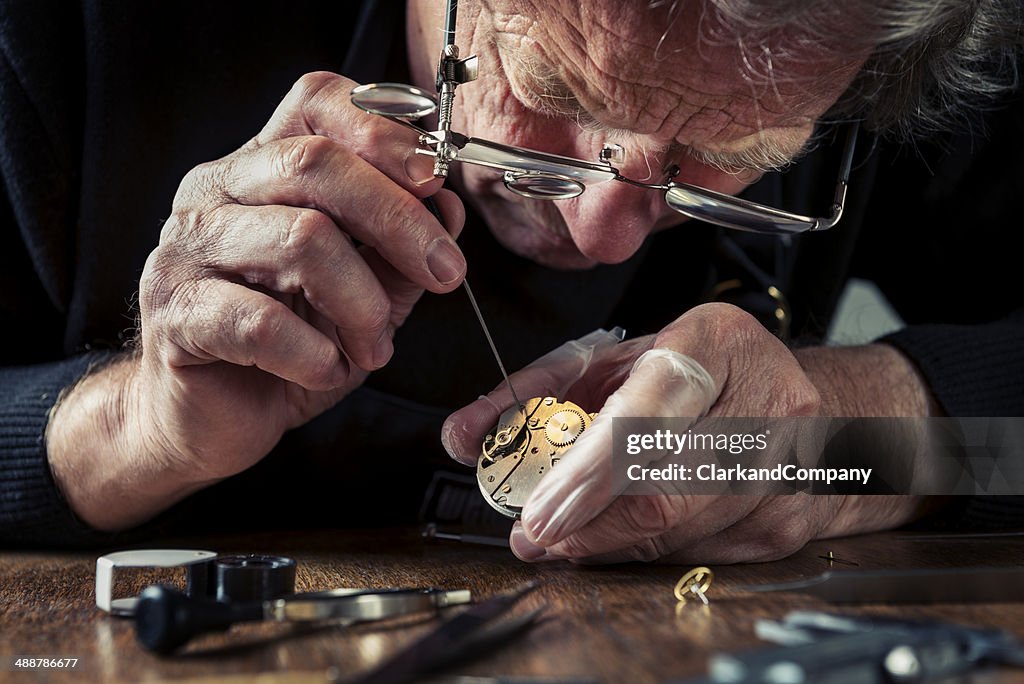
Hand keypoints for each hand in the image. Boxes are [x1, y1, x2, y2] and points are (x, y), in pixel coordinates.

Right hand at [48, 72, 464, 529]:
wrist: (207, 420)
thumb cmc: (285, 349)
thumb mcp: (363, 294)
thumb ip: (400, 250)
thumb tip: (449, 208)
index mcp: (261, 170)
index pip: (317, 102)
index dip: (383, 130)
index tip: (436, 180)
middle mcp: (215, 192)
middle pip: (316, 164)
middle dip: (399, 220)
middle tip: (444, 272)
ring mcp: (187, 249)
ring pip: (301, 238)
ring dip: (363, 302)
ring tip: (374, 347)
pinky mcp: (175, 314)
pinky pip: (262, 322)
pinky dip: (315, 354)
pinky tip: (327, 369)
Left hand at [444, 303, 934, 563]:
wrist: (802, 398)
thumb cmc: (697, 371)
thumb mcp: (618, 358)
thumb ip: (536, 392)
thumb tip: (465, 435)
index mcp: (720, 342)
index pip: (649, 411)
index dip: (588, 472)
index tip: (539, 511)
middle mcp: (769, 402)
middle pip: (665, 488)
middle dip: (588, 525)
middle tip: (537, 536)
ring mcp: (789, 467)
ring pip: (681, 530)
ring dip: (610, 544)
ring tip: (568, 537)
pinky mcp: (790, 520)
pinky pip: (701, 553)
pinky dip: (647, 552)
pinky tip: (623, 537)